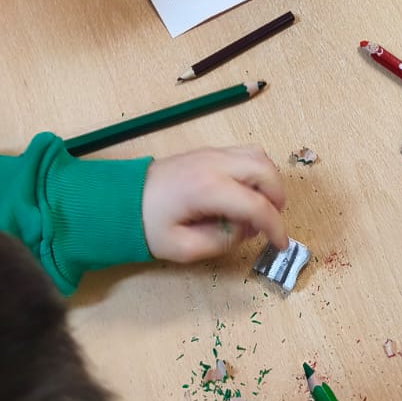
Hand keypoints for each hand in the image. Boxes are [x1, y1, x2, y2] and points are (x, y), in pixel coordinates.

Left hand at [141, 148, 286, 262]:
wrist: (120, 200)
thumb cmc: (149, 225)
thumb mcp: (184, 248)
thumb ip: (222, 242)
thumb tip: (246, 229)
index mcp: (208, 189)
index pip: (257, 205)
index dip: (275, 227)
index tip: (280, 244)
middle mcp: (214, 164)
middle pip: (266, 171)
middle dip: (277, 199)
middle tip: (269, 223)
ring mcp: (212, 153)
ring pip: (259, 157)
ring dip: (269, 182)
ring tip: (257, 208)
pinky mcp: (209, 152)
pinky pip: (245, 154)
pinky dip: (256, 172)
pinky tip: (243, 194)